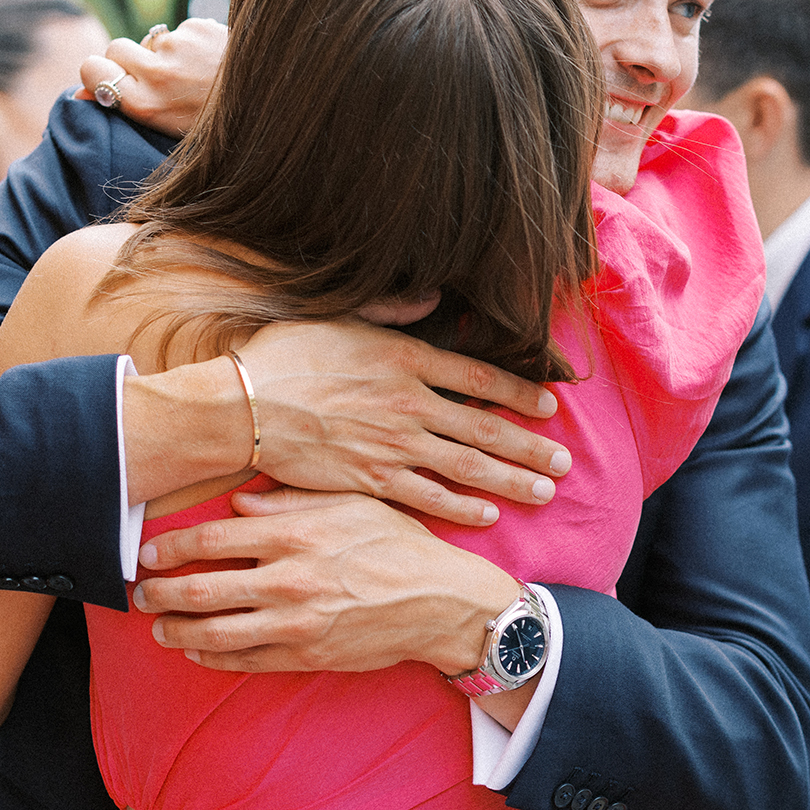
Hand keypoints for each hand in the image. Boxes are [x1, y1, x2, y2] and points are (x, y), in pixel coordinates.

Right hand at [74, 18, 223, 136]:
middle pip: (116, 48)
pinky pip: (183, 32)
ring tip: (199, 75)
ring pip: (154, 41)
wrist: (272, 102)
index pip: (90, 69)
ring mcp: (178, 46)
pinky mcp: (199, 27)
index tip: (108, 76)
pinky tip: (214, 62)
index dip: (97, 71)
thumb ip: (124, 106)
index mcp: (145, 105)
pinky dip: (194, 44)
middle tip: (159, 78)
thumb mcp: (165, 129)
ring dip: (169, 54)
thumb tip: (79, 93)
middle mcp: (157, 74)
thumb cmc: (214, 125)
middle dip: (130, 59)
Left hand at [137, 488, 519, 674]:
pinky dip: (212, 657)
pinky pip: (245, 660)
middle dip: (159, 594)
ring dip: (175, 631)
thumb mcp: (348, 503)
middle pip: (201, 590)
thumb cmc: (397, 543)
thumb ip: (288, 500)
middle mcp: (288, 579)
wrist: (441, 602)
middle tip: (140, 594)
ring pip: (214, 633)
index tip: (147, 554)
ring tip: (158, 627)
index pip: (211, 539)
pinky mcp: (306, 655)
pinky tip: (195, 649)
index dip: (170, 548)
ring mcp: (295, 623)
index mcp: (294, 533)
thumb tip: (236, 503)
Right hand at [238, 320, 569, 525]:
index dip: (519, 392)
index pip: (479, 376)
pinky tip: (489, 512)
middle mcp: (409, 402)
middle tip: (565, 461)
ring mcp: (393, 444)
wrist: (244, 405)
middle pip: (485, 426)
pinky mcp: (371, 478)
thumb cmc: (284, 356)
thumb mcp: (341, 315)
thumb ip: (393, 309)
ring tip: (545, 489)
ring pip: (467, 464)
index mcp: (405, 357)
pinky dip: (462, 505)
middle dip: (530, 444)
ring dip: (511, 478)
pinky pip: (428, 495)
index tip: (549, 405)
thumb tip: (433, 297)